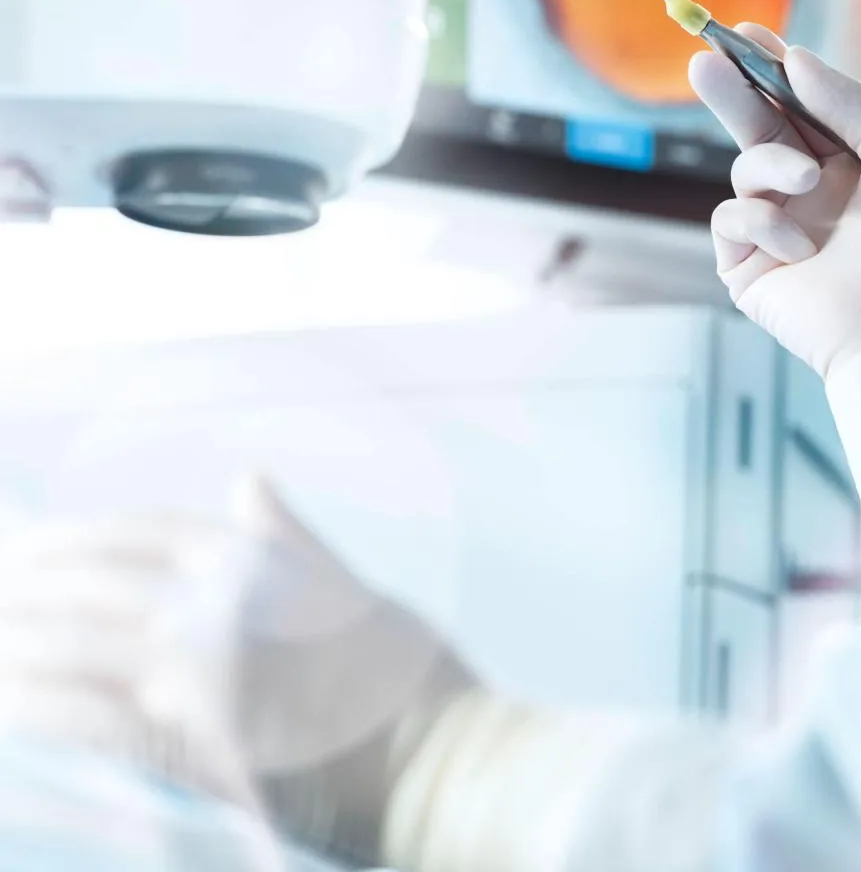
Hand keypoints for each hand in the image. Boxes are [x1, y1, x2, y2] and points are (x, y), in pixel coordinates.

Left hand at [0, 478, 474, 865]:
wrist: (440, 759)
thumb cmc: (407, 675)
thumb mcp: (351, 586)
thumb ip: (287, 539)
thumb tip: (247, 479)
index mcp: (260, 560)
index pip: (140, 532)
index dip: (72, 536)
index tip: (21, 544)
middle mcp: (221, 601)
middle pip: (91, 581)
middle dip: (21, 582)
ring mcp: (202, 671)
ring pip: (74, 645)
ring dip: (10, 643)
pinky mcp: (189, 742)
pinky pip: (85, 719)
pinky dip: (32, 708)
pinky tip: (5, 705)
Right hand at [689, 28, 860, 377]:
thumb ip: (848, 101)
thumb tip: (795, 59)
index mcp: (846, 165)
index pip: (799, 107)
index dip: (772, 70)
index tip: (747, 33)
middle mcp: (807, 192)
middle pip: (757, 127)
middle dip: (732, 92)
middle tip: (706, 59)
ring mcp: (774, 227)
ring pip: (744, 167)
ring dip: (772, 164)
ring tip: (806, 181)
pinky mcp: (745, 263)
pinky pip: (731, 216)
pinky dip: (763, 221)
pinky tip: (799, 248)